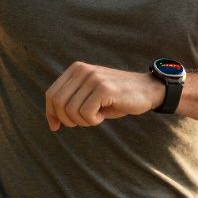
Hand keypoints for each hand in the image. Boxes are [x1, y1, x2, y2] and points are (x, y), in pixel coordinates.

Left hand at [44, 61, 163, 130]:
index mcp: (76, 70)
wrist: (147, 90)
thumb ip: (71, 101)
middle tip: (83, 122)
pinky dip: (93, 121)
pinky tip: (103, 116)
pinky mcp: (104, 89)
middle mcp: (82, 70)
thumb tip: (52, 122)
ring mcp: (93, 78)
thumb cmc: (117, 98)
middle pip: (58, 103)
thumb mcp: (90, 96)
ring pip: (71, 110)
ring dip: (83, 121)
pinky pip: (86, 113)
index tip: (55, 127)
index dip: (50, 113)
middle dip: (67, 120)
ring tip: (97, 117)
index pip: (51, 94)